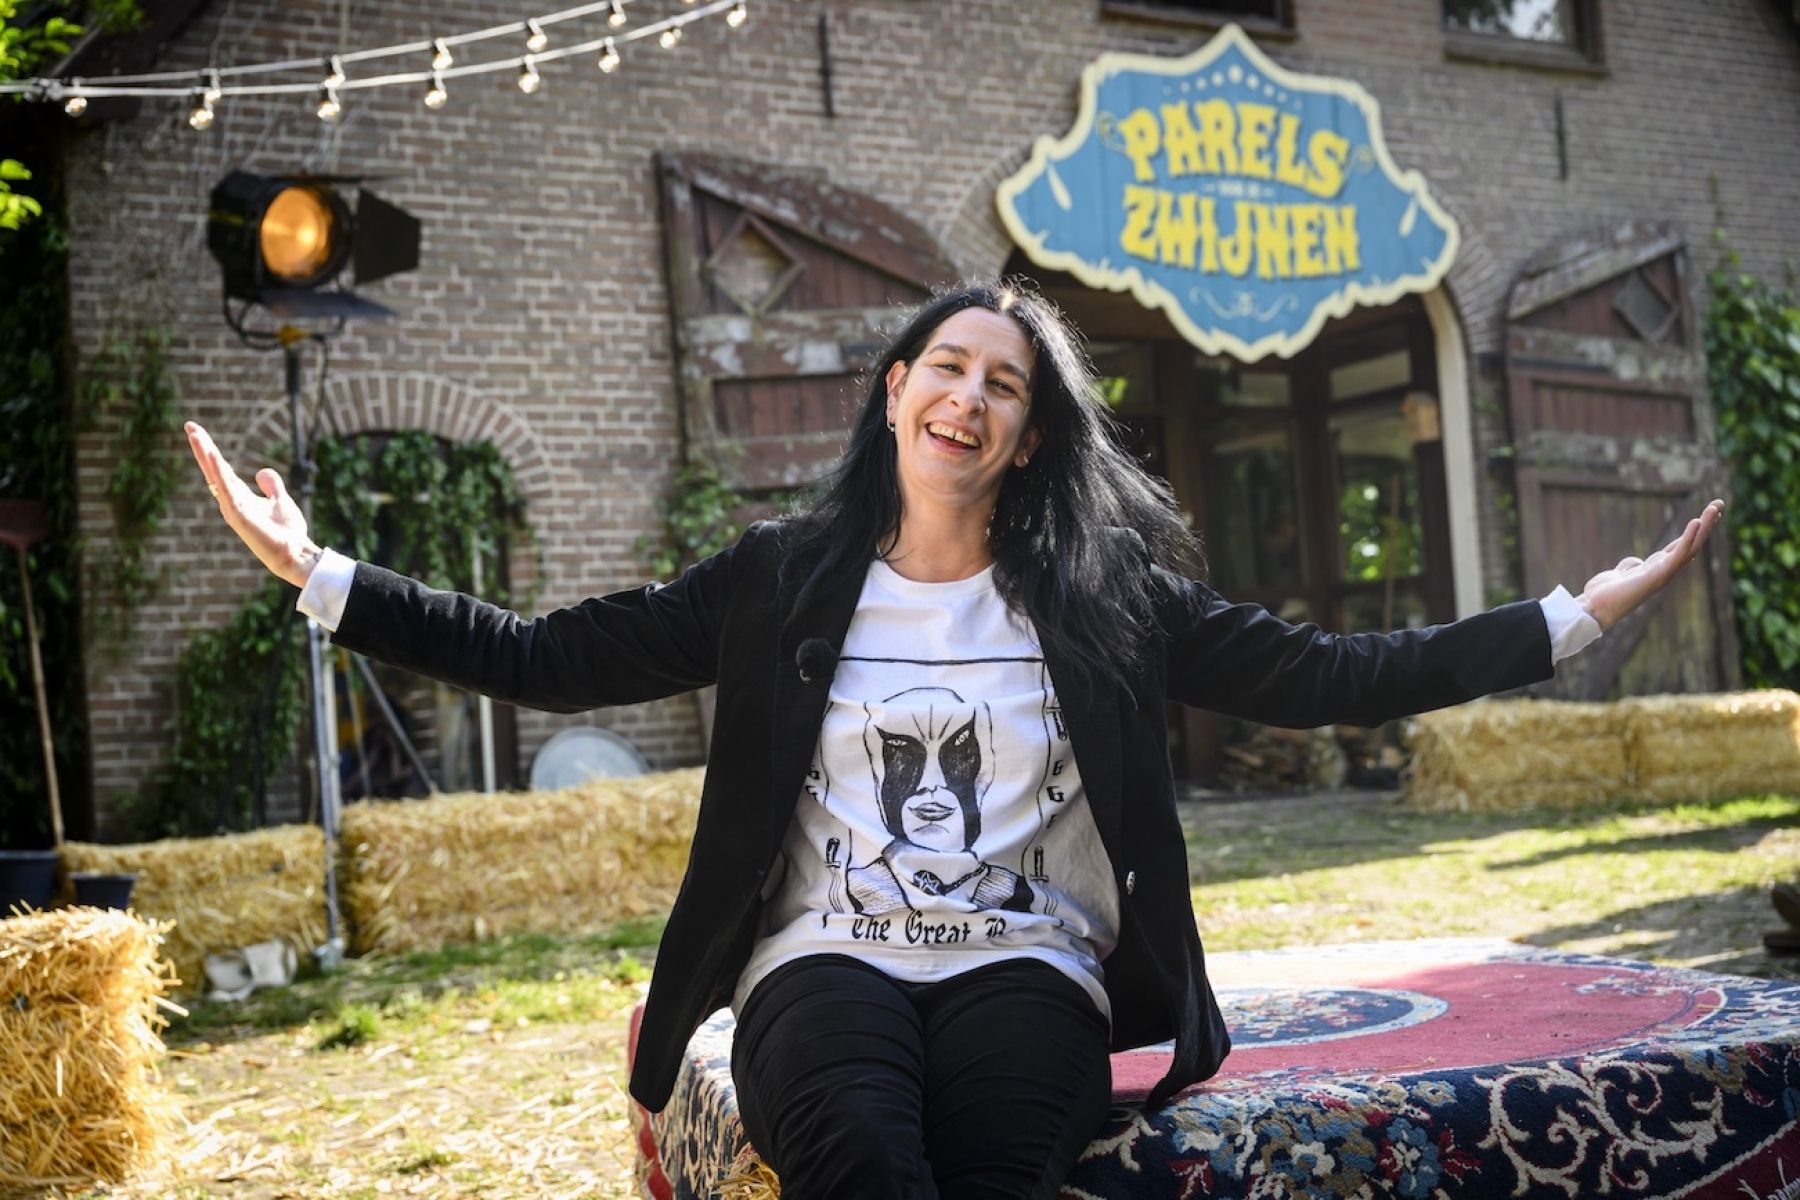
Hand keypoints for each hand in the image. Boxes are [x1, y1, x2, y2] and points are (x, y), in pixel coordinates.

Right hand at [185, 421, 319, 588]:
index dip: (210, 450)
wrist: (294, 554)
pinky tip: (213, 455)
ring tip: (195, 434)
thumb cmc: (287, 533)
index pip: (221, 469)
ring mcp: (233, 508)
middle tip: (189, 425)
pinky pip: (226, 489)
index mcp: (239, 497)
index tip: (197, 431)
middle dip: (202, 447)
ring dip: (205, 454)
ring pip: (215, 476)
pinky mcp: (239, 515)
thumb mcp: (280, 501)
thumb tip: (261, 471)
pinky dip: (219, 472)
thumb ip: (271, 486)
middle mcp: (231, 501)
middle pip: (213, 469)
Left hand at [1576, 499, 1723, 630]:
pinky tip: (1696, 522)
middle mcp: (1665, 571)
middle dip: (1707, 524)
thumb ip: (1631, 566)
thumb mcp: (1621, 573)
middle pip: (1692, 544)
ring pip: (1691, 547)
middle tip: (1719, 503)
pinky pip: (1677, 555)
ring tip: (1715, 508)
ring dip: (1705, 527)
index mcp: (1658, 568)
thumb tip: (1635, 562)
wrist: (1595, 608)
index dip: (1695, 531)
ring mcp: (1664, 574)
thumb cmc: (1605, 594)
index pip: (1681, 546)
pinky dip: (1688, 538)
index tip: (1708, 513)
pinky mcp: (1658, 576)